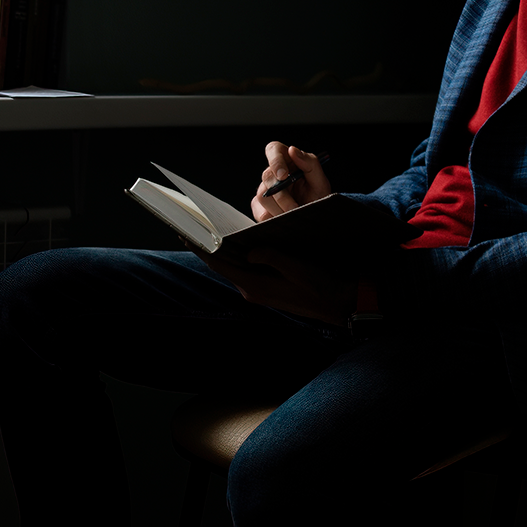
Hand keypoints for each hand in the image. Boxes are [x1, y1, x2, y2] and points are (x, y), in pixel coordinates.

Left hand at [186, 241, 355, 325]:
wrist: (342, 303)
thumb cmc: (322, 285)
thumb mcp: (299, 267)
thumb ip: (273, 257)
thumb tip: (250, 251)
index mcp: (256, 286)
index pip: (219, 264)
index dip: (201, 247)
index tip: (184, 231)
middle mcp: (253, 291)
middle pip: (223, 264)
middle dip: (207, 245)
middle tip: (192, 223)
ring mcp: (260, 291)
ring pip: (233, 267)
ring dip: (222, 249)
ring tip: (208, 228)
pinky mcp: (269, 288)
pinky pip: (246, 270)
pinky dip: (237, 255)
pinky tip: (236, 240)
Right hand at [251, 142, 330, 221]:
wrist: (315, 218)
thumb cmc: (318, 198)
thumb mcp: (320, 182)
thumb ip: (311, 163)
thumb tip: (293, 150)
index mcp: (288, 161)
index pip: (274, 149)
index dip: (275, 161)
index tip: (283, 175)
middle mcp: (275, 173)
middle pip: (267, 177)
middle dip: (282, 196)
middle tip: (294, 207)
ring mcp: (266, 190)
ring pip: (263, 196)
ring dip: (279, 209)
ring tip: (293, 214)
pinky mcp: (260, 207)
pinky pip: (260, 212)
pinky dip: (273, 218)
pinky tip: (284, 218)